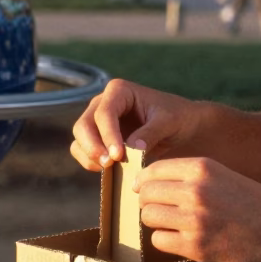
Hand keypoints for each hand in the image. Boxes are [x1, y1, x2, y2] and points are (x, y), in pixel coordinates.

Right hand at [70, 79, 203, 170]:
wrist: (180, 127)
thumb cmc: (177, 117)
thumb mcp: (169, 122)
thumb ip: (151, 132)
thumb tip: (132, 148)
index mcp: (119, 91)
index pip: (104, 113)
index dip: (108, 135)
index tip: (118, 156)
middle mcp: (103, 103)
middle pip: (84, 125)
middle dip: (93, 146)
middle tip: (109, 164)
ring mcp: (98, 121)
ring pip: (80, 138)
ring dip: (89, 155)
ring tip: (109, 169)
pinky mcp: (98, 138)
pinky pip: (83, 150)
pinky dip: (90, 161)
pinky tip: (108, 171)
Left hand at [135, 156, 260, 261]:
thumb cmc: (254, 204)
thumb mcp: (224, 176)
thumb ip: (192, 177)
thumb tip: (149, 182)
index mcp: (203, 168)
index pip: (153, 170)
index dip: (144, 181)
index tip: (144, 190)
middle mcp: (196, 190)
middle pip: (146, 193)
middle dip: (147, 202)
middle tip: (159, 210)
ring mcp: (195, 219)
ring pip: (148, 216)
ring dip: (156, 222)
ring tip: (172, 225)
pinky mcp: (197, 246)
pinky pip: (159, 240)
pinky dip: (165, 241)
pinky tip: (180, 240)